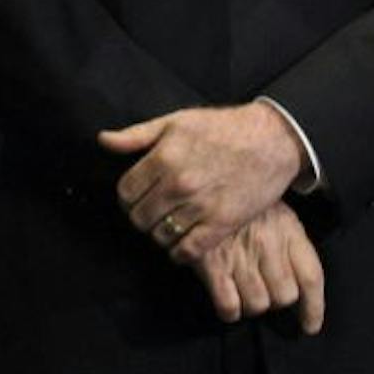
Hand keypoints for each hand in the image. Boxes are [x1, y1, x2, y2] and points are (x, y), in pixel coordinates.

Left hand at [97, 102, 304, 261]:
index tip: (135, 197)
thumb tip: (103, 140)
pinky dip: (179, 252)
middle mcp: (179, 185)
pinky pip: (189, 250)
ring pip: (161, 236)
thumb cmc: (221, 128)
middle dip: (140, 216)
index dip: (126, 197)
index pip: (126, 192)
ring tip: (166, 225)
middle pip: (139, 217)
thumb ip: (136, 135)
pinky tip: (181, 244)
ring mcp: (201, 206)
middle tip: (150, 212)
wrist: (271, 140)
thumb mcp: (175, 121)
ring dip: (159, 234)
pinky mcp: (223, 223)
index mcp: (163, 158)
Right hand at [194, 203, 325, 333]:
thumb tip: (297, 281)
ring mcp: (240, 254)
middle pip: (284, 296)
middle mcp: (267, 243)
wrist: (198, 177)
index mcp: (287, 228)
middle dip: (274, 301)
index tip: (309, 326)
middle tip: (262, 292)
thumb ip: (287, 239)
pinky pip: (229, 305)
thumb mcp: (272, 206)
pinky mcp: (211, 263)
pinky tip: (226, 303)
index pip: (311, 277)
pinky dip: (229, 311)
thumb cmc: (238, 197)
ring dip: (250, 306)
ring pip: (258, 304)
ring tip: (241, 293)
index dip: (313, 308)